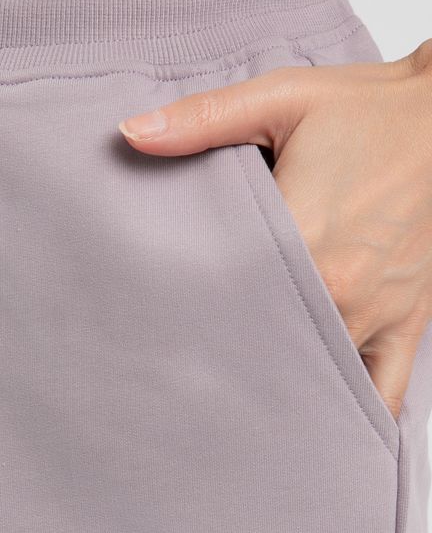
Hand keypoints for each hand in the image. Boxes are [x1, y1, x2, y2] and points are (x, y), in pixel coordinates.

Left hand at [118, 41, 431, 419]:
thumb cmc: (369, 109)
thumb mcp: (283, 99)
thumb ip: (202, 120)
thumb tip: (129, 132)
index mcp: (304, 241)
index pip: (225, 308)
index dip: (183, 328)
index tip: (149, 340)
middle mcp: (342, 292)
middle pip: (262, 355)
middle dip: (219, 370)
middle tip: (174, 385)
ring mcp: (376, 316)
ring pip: (315, 382)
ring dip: (274, 395)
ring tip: (225, 411)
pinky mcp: (405, 325)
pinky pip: (384, 394)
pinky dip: (350, 414)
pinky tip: (312, 434)